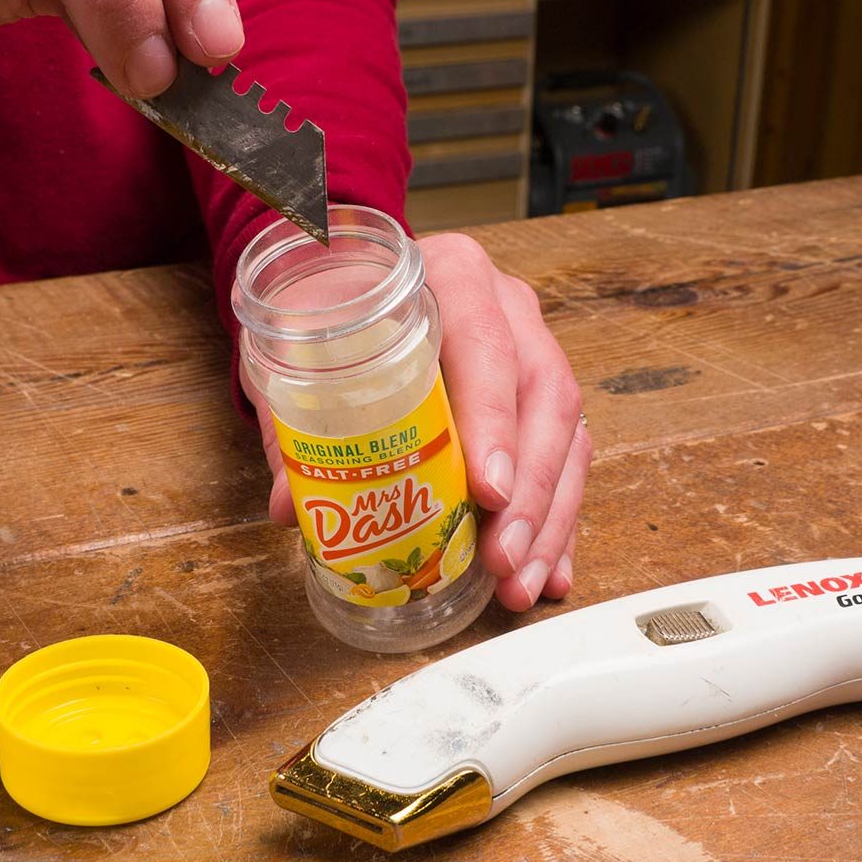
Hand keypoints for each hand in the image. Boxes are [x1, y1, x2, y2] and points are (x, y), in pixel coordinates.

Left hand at [246, 233, 591, 611]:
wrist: (356, 281)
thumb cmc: (336, 310)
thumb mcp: (305, 347)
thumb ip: (298, 423)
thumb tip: (293, 506)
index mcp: (454, 276)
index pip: (485, 343)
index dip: (494, 419)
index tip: (487, 490)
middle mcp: (510, 310)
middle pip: (544, 398)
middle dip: (530, 491)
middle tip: (500, 558)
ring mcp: (535, 352)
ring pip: (567, 435)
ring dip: (548, 519)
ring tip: (520, 585)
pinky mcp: (543, 399)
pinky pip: (568, 461)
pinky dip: (558, 523)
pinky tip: (548, 574)